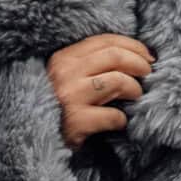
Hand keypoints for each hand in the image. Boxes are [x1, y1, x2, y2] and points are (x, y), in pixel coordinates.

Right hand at [47, 33, 153, 150]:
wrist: (31, 139)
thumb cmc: (57, 107)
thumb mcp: (67, 78)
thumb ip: (90, 64)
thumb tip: (135, 55)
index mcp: (63, 58)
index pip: (104, 41)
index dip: (132, 45)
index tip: (148, 56)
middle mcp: (64, 73)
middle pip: (115, 56)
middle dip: (139, 64)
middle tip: (148, 75)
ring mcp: (69, 97)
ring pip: (118, 81)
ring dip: (135, 89)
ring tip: (135, 97)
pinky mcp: (75, 122)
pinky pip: (113, 116)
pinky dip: (122, 120)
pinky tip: (120, 123)